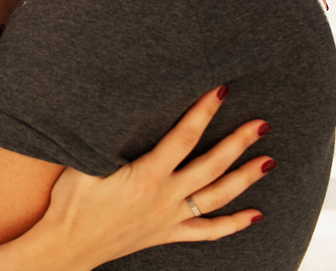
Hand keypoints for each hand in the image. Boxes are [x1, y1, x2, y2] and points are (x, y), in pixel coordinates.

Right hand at [23, 87, 271, 270]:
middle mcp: (164, 196)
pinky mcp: (166, 234)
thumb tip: (116, 110)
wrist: (67, 245)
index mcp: (146, 175)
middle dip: (238, 143)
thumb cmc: (70, 201)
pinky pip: (207, 231)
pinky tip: (255, 216)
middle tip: (262, 124)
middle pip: (211, 166)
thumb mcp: (82, 163)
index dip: (203, 112)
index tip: (221, 91)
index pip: (184, 137)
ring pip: (217, 197)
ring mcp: (169, 217)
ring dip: (245, 179)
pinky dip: (233, 224)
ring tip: (268, 161)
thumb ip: (104, 140)